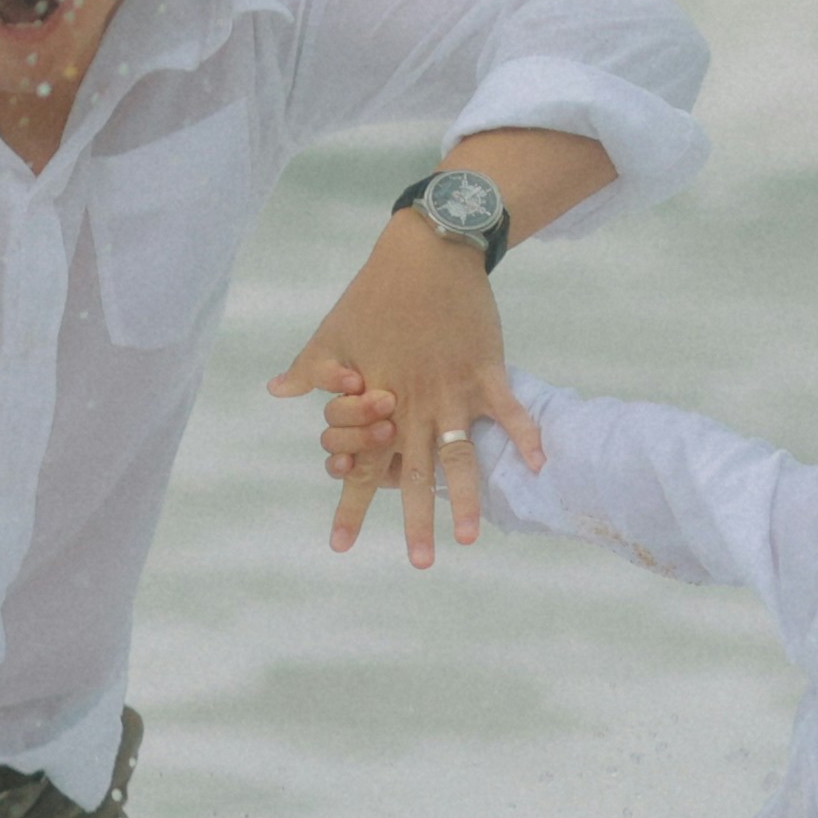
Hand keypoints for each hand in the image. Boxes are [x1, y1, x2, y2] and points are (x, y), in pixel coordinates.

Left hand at [268, 214, 542, 562]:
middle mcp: (411, 403)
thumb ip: (309, 369)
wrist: (426, 253)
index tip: (340, 547)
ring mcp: (452, 388)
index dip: (350, 506)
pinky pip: (508, 410)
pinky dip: (525, 436)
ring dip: (464, 499)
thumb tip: (279, 392)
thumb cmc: (374, 293)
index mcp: (374, 400)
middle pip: (413, 473)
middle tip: (418, 564)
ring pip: (459, 455)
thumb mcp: (332, 332)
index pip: (360, 464)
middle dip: (415, 521)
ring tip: (468, 540)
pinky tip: (538, 465)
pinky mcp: (485, 369)